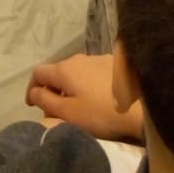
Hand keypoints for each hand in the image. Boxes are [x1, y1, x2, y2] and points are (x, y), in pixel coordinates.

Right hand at [26, 55, 142, 142]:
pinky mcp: (113, 64)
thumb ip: (46, 102)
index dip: (31, 88)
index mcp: (64, 69)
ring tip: (77, 105)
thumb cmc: (100, 113)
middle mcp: (78, 59)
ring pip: (75, 71)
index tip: (32, 105)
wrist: (141, 105)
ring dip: (71, 86)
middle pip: (57, 71)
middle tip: (55, 110)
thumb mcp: (69, 113)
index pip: (38, 72)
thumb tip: (34, 92)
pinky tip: (97, 98)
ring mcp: (97, 59)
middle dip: (52, 89)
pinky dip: (87, 84)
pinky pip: (92, 72)